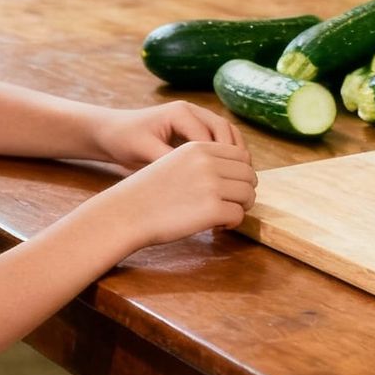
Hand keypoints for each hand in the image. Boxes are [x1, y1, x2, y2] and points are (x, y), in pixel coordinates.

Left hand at [92, 100, 249, 170]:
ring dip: (234, 154)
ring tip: (239, 178)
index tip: (222, 181)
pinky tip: (227, 175)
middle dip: (233, 154)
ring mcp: (195, 119)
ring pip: (226, 133)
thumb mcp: (143, 151)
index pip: (210, 134)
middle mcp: (192, 112)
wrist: (113, 133)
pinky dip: (226, 155)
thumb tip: (191, 174)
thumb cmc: (125, 140)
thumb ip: (167, 159)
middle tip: (239, 179)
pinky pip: (218, 140)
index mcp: (180, 113)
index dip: (219, 158)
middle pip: (225, 129)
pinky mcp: (194, 130)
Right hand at [100, 138, 257, 250]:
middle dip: (243, 192)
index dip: (240, 175)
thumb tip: (233, 177)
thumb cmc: (146, 194)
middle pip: (249, 175)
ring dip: (240, 208)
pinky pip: (238, 215)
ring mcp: (211, 185)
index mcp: (199, 148)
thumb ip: (202, 163)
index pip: (240, 156)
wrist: (125, 213)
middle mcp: (208, 162)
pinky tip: (216, 226)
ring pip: (248, 195)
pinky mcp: (212, 209)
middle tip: (229, 205)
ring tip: (222, 216)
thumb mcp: (173, 162)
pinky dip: (232, 223)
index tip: (229, 189)